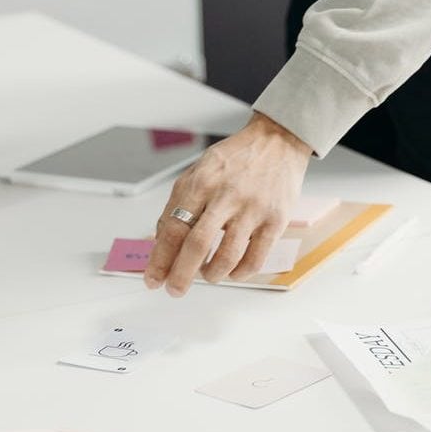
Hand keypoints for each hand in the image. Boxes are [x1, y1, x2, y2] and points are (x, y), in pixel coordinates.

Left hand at [144, 113, 311, 296]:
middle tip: (174, 290)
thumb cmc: (234, 161)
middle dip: (181, 275)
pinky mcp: (275, 220)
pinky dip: (240, 273)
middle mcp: (225, 196)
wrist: (277, 141)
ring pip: (227, 257)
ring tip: (206, 274)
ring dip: (211, 274)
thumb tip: (160, 242)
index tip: (153, 278)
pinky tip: (232, 272)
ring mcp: (252, 209)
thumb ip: (178, 205)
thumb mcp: (197, 172)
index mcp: (200, 183)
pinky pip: (255, 259)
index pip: (173, 229)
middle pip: (196, 245)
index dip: (160, 259)